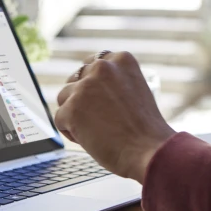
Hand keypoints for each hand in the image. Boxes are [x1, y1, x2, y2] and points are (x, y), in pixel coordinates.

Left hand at [55, 51, 175, 183]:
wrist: (150, 150)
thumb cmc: (145, 129)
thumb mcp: (135, 90)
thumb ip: (113, 83)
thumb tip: (88, 87)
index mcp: (122, 59)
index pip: (94, 63)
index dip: (94, 84)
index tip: (102, 100)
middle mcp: (102, 67)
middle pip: (76, 79)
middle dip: (82, 98)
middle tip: (100, 119)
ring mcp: (86, 87)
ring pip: (64, 98)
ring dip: (75, 115)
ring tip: (98, 131)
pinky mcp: (72, 108)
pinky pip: (60, 119)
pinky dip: (71, 133)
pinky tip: (92, 140)